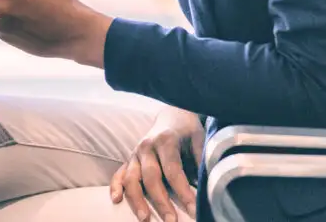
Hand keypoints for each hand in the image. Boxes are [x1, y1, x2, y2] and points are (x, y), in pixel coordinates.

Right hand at [111, 107, 203, 221]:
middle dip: (161, 201)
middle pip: (151, 178)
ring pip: (131, 178)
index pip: (173, 171)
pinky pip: (118, 173)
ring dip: (136, 200)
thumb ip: (202, 160)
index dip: (183, 192)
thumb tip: (209, 185)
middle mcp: (146, 147)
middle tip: (171, 221)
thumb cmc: (187, 131)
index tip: (194, 210)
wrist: (171, 115)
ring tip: (145, 219)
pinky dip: (116, 186)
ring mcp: (135, 153)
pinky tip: (116, 200)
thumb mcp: (199, 139)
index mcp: (165, 141)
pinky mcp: (129, 159)